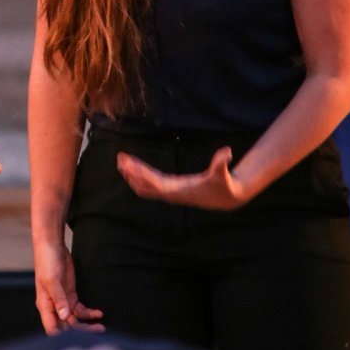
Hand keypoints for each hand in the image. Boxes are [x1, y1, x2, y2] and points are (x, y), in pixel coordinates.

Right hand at [33, 238, 102, 334]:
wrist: (52, 246)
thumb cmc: (47, 262)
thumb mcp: (52, 280)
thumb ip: (59, 299)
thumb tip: (65, 317)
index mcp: (45, 305)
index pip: (52, 328)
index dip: (63, 335)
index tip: (79, 335)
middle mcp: (53, 306)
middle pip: (66, 327)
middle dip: (80, 331)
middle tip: (97, 332)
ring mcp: (62, 301)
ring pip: (75, 320)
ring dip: (87, 324)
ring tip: (101, 327)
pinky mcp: (70, 295)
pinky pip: (80, 309)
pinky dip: (89, 313)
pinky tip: (98, 313)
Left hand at [116, 145, 247, 210]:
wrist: (228, 198)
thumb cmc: (225, 185)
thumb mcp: (224, 174)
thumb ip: (222, 164)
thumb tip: (227, 151)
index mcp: (181, 190)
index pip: (157, 184)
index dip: (143, 175)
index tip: (131, 166)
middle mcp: (173, 194)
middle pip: (146, 186)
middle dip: (132, 173)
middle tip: (120, 158)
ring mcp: (171, 193)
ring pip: (146, 187)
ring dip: (132, 175)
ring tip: (121, 161)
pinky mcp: (172, 190)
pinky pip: (150, 186)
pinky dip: (140, 177)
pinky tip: (134, 168)